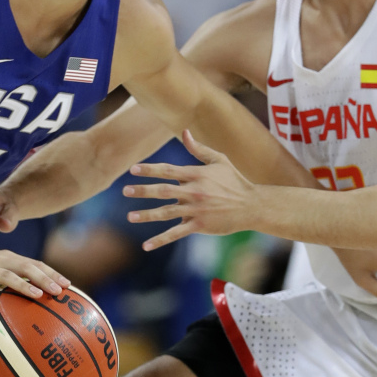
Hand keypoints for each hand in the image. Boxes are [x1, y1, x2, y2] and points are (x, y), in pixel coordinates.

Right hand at [0, 247, 69, 313]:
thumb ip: (12, 282)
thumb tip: (35, 300)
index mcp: (8, 259)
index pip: (34, 264)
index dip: (51, 273)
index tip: (68, 285)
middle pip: (25, 267)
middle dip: (44, 278)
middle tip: (58, 291)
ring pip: (6, 275)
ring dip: (23, 285)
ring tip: (37, 295)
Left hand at [123, 130, 255, 250]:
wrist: (251, 205)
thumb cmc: (234, 180)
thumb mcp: (219, 160)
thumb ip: (199, 148)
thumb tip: (184, 131)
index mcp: (196, 174)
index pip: (168, 170)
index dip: (150, 169)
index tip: (133, 169)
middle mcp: (194, 191)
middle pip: (163, 191)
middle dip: (143, 191)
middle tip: (125, 190)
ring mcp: (196, 209)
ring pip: (166, 213)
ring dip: (147, 215)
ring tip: (130, 216)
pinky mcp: (199, 225)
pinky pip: (176, 233)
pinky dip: (160, 240)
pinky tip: (146, 245)